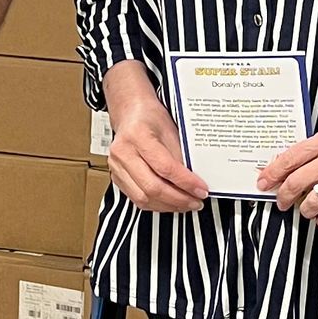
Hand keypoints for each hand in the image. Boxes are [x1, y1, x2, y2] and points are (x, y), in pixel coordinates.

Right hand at [106, 67, 208, 213]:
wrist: (130, 113)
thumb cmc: (150, 117)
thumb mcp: (172, 130)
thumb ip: (181, 157)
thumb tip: (194, 181)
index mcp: (137, 135)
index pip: (165, 167)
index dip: (186, 182)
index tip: (201, 190)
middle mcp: (122, 152)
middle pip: (152, 187)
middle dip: (178, 199)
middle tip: (196, 201)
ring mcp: (116, 167)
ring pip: (143, 198)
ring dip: (168, 205)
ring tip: (186, 204)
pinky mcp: (116, 177)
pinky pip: (137, 199)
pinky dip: (156, 204)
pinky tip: (170, 202)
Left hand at [260, 115, 317, 229]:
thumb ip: (315, 150)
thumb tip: (290, 167)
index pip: (289, 159)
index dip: (272, 173)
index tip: (264, 181)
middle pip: (295, 183)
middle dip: (282, 196)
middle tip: (281, 201)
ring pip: (311, 204)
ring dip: (304, 210)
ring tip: (305, 209)